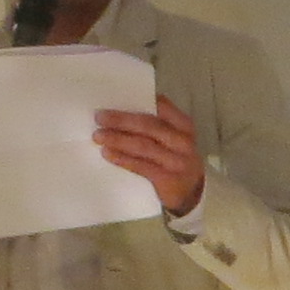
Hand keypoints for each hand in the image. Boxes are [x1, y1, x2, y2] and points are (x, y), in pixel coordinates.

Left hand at [93, 100, 206, 217]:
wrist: (191, 192)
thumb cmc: (175, 158)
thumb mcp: (174, 139)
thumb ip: (157, 125)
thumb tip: (122, 110)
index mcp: (184, 125)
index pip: (162, 108)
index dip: (139, 101)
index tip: (116, 97)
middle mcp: (182, 141)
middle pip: (149, 126)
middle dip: (122, 120)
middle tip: (99, 117)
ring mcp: (176, 161)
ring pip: (143, 145)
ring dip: (118, 139)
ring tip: (98, 136)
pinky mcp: (166, 178)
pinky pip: (140, 166)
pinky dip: (122, 158)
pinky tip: (107, 153)